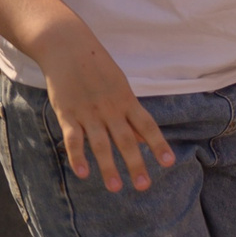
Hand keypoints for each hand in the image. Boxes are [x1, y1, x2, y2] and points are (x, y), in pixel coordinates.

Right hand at [40, 30, 174, 191]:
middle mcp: (110, 109)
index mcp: (127, 101)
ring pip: (101, 144)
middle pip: (126, 140)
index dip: (158, 144)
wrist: (68, 48)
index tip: (168, 162)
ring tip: (115, 188)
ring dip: (108, 167)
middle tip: (144, 186)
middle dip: (136, 164)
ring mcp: (89, 113)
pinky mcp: (67, 114)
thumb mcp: (120, 87)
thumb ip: (130, 115)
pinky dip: (77, 156)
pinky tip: (83, 173)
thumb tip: (143, 138)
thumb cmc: (97, 68)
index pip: (147, 126)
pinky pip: (73, 139)